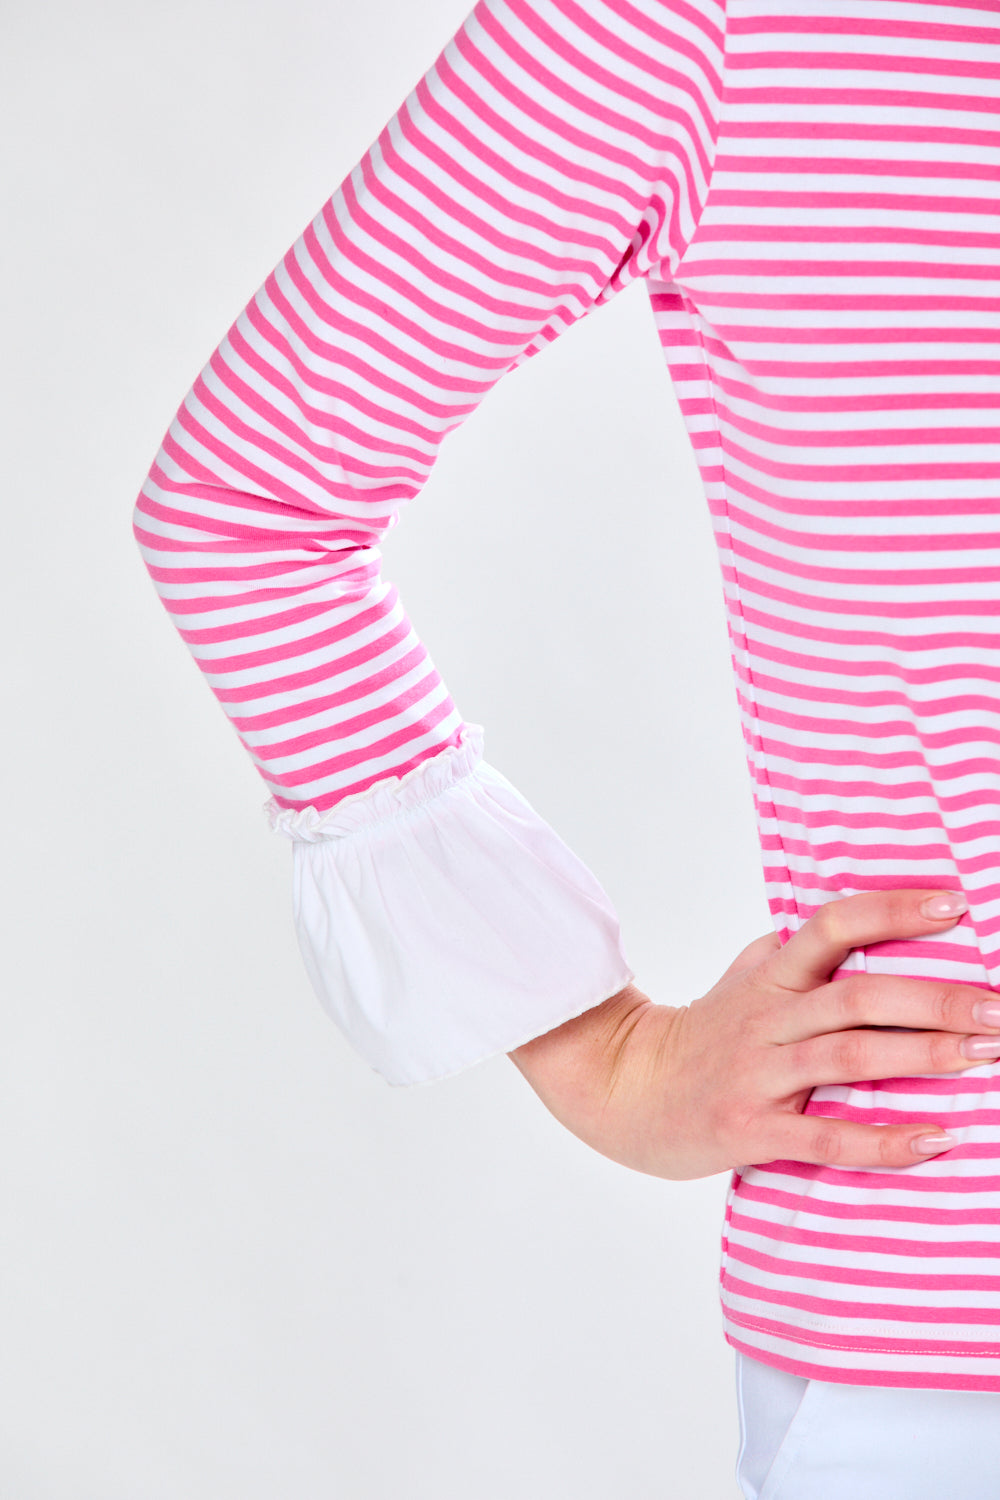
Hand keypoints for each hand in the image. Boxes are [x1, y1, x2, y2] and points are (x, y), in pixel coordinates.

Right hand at [509, 888, 999, 1178]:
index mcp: (771, 977)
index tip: (954, 905)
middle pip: (857, 997)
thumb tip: (855, 920)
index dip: (892, 910)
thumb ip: (796, 954)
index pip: (831, 926)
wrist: (623, 1089)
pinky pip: (825, 1138)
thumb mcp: (745, 980)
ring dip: (923, 1056)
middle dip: (935, 999)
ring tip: (984, 1056)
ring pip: (848, 1058)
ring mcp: (758, 1076)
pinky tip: (935, 1138)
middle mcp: (768, 1020)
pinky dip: (884, 1139)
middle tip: (997, 1007)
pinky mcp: (750, 1130)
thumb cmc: (703, 1035)